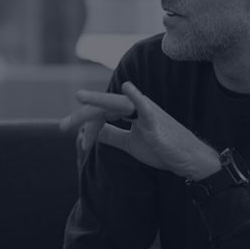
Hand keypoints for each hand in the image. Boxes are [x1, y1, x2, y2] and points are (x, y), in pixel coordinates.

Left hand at [60, 82, 220, 179]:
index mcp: (130, 112)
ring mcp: (146, 112)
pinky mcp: (156, 121)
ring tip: (79, 98)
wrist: (187, 160)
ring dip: (97, 103)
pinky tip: (126, 88)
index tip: (81, 142)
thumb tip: (94, 131)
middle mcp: (136, 107)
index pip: (102, 113)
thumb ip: (113, 135)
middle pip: (104, 106)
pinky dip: (135, 96)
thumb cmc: (162, 149)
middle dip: (82, 115)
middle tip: (62, 126)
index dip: (89, 126)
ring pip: (116, 103)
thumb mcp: (131, 143)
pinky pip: (144, 107)